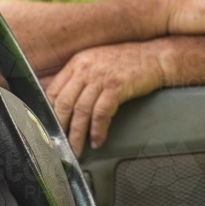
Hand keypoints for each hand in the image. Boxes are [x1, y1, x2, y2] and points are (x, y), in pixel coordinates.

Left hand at [44, 41, 163, 154]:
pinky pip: (101, 114)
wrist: (155, 56)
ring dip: (78, 134)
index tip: (50, 127)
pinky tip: (98, 140)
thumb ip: (79, 77)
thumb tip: (61, 100)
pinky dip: (97, 130)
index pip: (53, 90)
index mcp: (78, 62)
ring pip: (81, 111)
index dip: (49, 112)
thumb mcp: (97, 61)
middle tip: (60, 144)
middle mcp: (86, 68)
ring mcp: (102, 76)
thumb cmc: (128, 61)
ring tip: (77, 149)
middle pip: (65, 103)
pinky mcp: (117, 86)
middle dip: (61, 128)